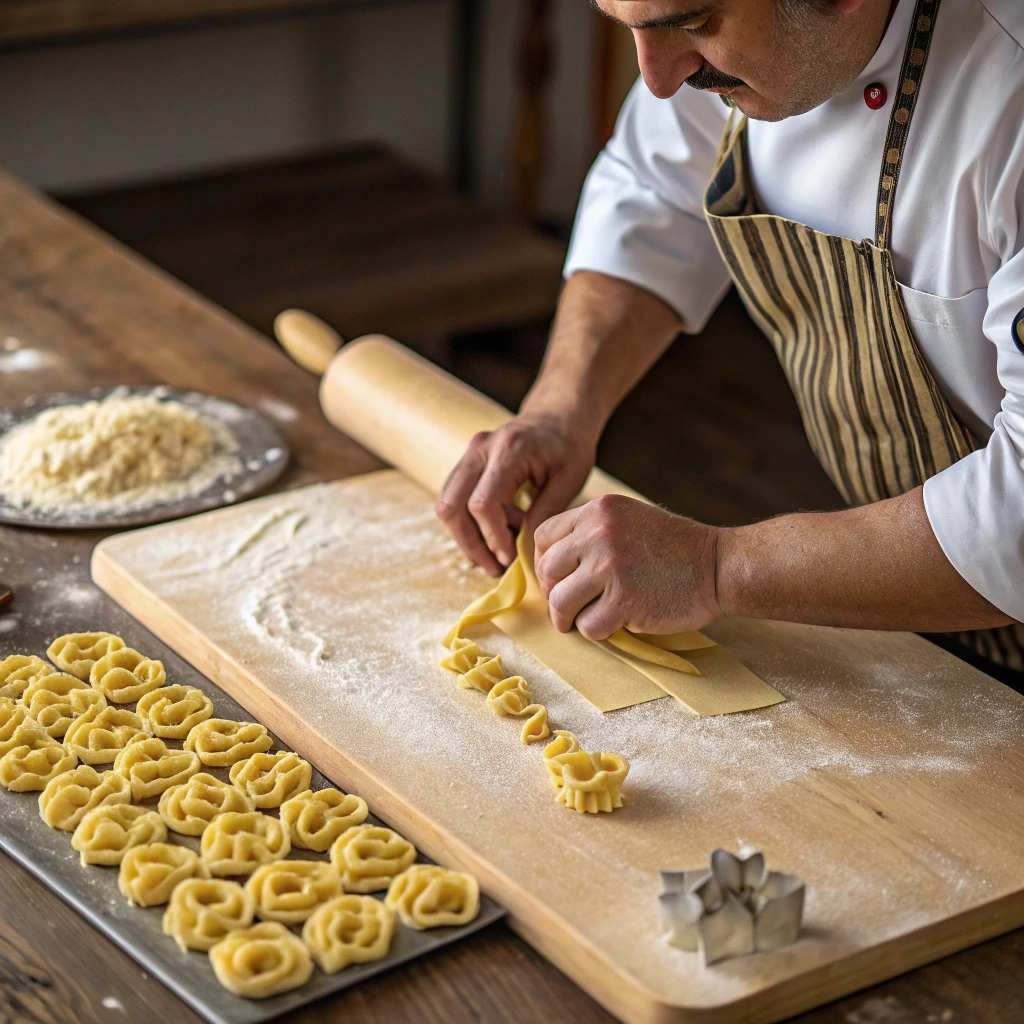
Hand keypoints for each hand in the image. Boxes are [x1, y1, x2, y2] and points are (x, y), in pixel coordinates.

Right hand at [435, 412, 596, 574]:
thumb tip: (526, 553)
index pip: (482, 503)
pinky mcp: (467, 463)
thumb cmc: (569, 444)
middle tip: (496, 567)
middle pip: (452, 506)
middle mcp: (480, 449)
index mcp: (508, 450)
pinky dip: (473, 522)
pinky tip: (502, 530)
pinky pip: (456, 498)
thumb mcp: (569, 479)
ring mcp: (469, 454)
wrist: (559, 415)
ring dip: (469, 536)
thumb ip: (545, 514)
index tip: (511, 558)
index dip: (493, 537)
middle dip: (470, 543)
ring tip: (502, 552)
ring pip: (448, 505)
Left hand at [534, 494, 721, 639]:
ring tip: (583, 619)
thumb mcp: (627, 520)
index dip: (545, 563)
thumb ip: (590, 533)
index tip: (558, 579)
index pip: (543, 536)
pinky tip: (614, 624)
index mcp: (598, 511)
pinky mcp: (624, 602)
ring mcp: (610, 567)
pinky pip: (587, 626)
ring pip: (560, 602)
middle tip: (569, 606)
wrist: (718, 566)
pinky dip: (597, 631)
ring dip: (568, 617)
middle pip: (547, 571)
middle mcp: (599, 534)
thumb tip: (550, 564)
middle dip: (554, 593)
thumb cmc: (674, 548)